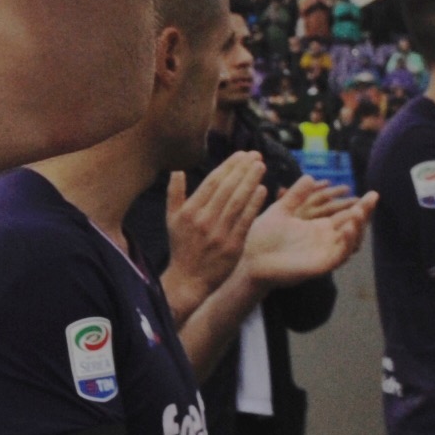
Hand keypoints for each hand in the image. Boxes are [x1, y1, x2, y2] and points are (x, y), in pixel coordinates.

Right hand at [164, 152, 267, 299]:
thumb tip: (178, 170)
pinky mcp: (232, 246)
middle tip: (255, 155)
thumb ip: (174, 194)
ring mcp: (219, 234)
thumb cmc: (181, 247)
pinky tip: (263, 190)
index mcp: (189, 211)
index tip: (241, 154)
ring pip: (237, 202)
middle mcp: (204, 220)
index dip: (228, 166)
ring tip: (260, 166)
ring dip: (250, 182)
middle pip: (227, 189)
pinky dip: (254, 204)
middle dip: (242, 169)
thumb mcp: (171, 219)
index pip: (212, 182)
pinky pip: (245, 221)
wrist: (189, 280)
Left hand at [238, 181, 376, 289]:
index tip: (370, 193)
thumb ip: (296, 195)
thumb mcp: (281, 210)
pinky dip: (347, 243)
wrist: (249, 258)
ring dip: (357, 227)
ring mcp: (323, 253)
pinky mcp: (320, 265)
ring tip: (358, 211)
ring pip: (349, 241)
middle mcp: (324, 240)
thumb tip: (310, 176)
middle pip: (352, 227)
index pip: (344, 215)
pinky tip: (349, 228)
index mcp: (317, 228)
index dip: (357, 205)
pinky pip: (339, 255)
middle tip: (373, 197)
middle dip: (363, 213)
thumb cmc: (262, 237)